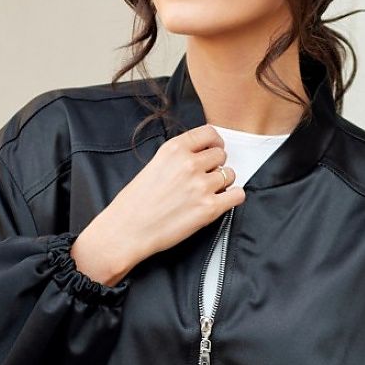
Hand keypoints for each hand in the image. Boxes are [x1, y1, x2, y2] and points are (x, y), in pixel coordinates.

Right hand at [72, 124, 244, 284]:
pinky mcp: (209, 208)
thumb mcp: (154, 165)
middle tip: (205, 177)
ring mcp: (201, 186)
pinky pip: (237, 195)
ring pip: (230, 174)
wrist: (126, 231)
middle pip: (221, 155)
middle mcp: (189, 164)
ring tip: (207, 193)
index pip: (209, 133)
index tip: (214, 149)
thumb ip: (178, 157)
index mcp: (174, 149)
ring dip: (223, 183)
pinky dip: (233, 197)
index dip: (215, 142)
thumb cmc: (134, 203)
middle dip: (216, 165)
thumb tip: (201, 156)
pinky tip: (221, 201)